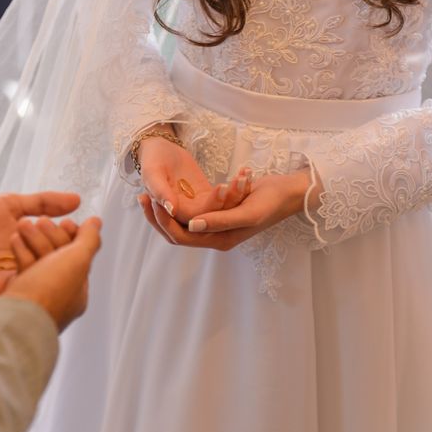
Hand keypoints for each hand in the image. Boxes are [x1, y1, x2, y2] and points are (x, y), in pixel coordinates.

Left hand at [0, 192, 80, 301]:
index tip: (71, 223)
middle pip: (61, 258)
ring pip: (49, 270)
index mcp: (34, 245)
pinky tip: (15, 241)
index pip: (64, 244)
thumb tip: (76, 200)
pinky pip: (31, 281)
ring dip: (41, 246)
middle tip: (47, 225)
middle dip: (59, 239)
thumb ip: (44, 202)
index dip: (70, 234)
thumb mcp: (9, 205)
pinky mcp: (11, 290)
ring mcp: (23, 277)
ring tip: (23, 228)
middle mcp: (32, 263)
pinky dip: (28, 262)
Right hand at [5, 217, 102, 331]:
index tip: (65, 222)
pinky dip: (17, 249)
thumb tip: (96, 224)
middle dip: (50, 234)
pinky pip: (17, 266)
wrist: (12, 316)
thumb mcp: (78, 261)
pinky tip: (14, 239)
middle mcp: (55, 297)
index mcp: (76, 294)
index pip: (79, 258)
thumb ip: (89, 240)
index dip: (74, 236)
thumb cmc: (47, 293)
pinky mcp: (12, 294)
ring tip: (24, 224)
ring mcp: (33, 297)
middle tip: (42, 221)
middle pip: (56, 256)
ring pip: (36, 259)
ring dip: (32, 237)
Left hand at [138, 170, 313, 250]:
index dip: (163, 221)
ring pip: (180, 223)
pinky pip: (189, 212)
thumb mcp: (246, 211)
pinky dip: (176, 204)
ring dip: (164, 210)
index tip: (151, 201)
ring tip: (147, 193)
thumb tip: (191, 226)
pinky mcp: (217, 214)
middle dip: (158, 216)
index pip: (181, 237)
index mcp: (220, 240)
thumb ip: (219, 221)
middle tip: (142, 196)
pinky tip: (165, 191)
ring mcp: (215, 226)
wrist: (289, 192)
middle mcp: (215, 237)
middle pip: (176, 232)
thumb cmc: (272, 201)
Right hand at [139, 130, 250, 224]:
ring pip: (220, 210)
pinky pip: (224, 198)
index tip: (221, 187)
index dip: (209, 207)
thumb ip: (160, 191)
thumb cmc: (152, 160)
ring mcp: (198, 206)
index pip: (191, 220)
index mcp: (170, 213)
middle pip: (211, 218)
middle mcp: (186, 215)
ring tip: (244, 177)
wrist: (160, 148)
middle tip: (240, 181)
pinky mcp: (208, 196)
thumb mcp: (153, 173)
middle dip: (228, 201)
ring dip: (234, 195)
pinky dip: (235, 188)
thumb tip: (171, 210)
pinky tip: (245, 174)